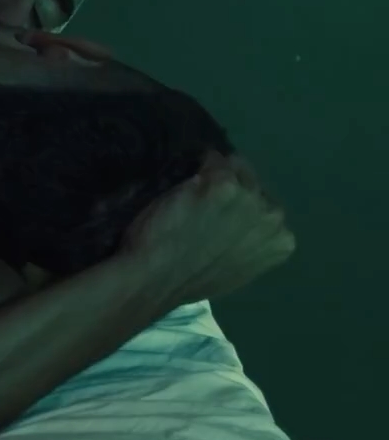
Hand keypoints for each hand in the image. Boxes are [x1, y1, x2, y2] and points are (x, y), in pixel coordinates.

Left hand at [120, 152, 295, 307]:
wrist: (157, 278)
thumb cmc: (190, 281)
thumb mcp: (236, 267)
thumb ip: (247, 243)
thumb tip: (238, 227)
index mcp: (281, 241)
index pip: (265, 208)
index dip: (240, 207)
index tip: (220, 210)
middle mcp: (273, 216)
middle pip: (254, 185)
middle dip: (233, 189)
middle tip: (204, 197)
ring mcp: (249, 197)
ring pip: (235, 166)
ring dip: (216, 174)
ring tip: (192, 186)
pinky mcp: (222, 182)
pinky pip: (212, 159)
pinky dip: (198, 164)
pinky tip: (183, 177)